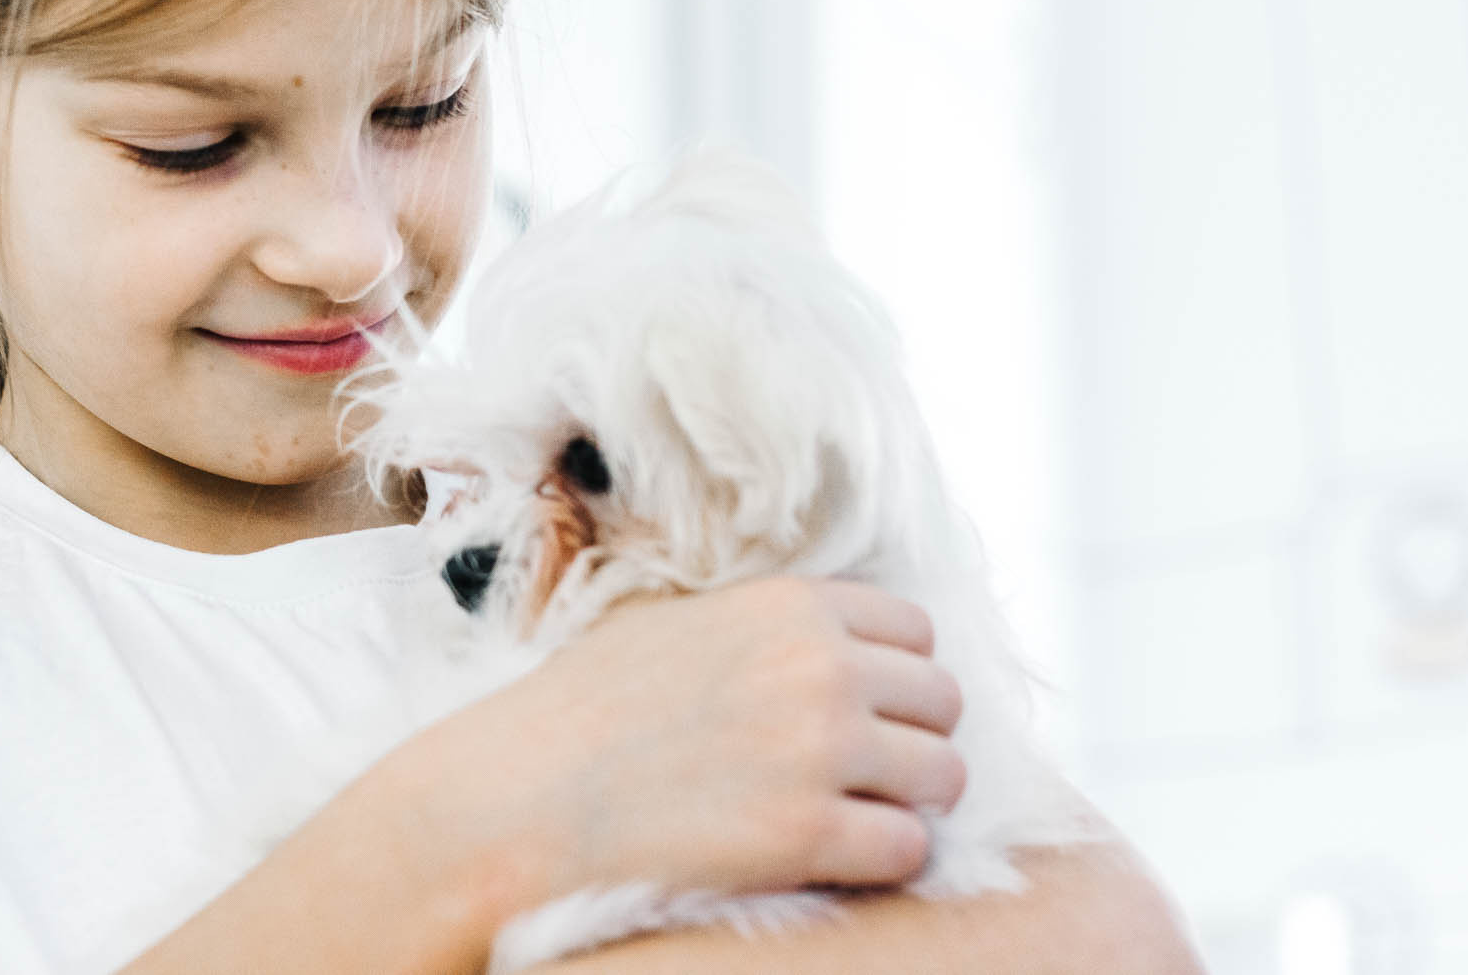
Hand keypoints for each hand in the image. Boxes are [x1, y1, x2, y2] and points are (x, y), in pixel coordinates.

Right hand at [418, 575, 966, 911]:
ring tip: (855, 818)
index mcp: (789, 606)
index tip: (866, 710)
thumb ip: (765, 626)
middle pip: (942, 701)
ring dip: (908, 802)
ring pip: (944, 776)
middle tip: (864, 774)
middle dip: (912, 740)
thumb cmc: (584, 712)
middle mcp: (819, 667)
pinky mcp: (808, 834)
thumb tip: (836, 645)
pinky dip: (883, 861)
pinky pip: (909, 848)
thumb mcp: (678, 625)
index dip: (895, 676)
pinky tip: (834, 859)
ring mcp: (819, 750)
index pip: (915, 630)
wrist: (523, 795)